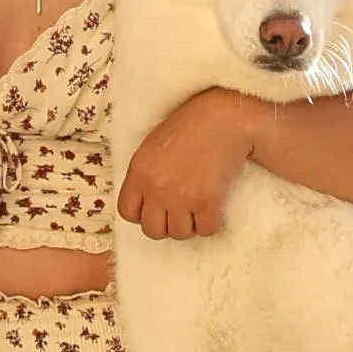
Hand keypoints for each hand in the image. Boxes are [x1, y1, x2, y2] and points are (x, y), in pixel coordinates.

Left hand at [117, 90, 260, 238]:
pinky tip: (213, 207)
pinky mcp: (207, 201)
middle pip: (152, 230)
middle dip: (166, 224)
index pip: (127, 212)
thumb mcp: (153, 146)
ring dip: (190, 224)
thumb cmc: (191, 126)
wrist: (225, 118)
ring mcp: (181, 197)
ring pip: (179, 233)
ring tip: (198, 207)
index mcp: (138, 171)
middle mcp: (156, 188)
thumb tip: (146, 200)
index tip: (156, 208)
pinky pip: (206, 230)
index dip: (143, 214)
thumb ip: (145, 174)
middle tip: (179, 211)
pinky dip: (211, 223)